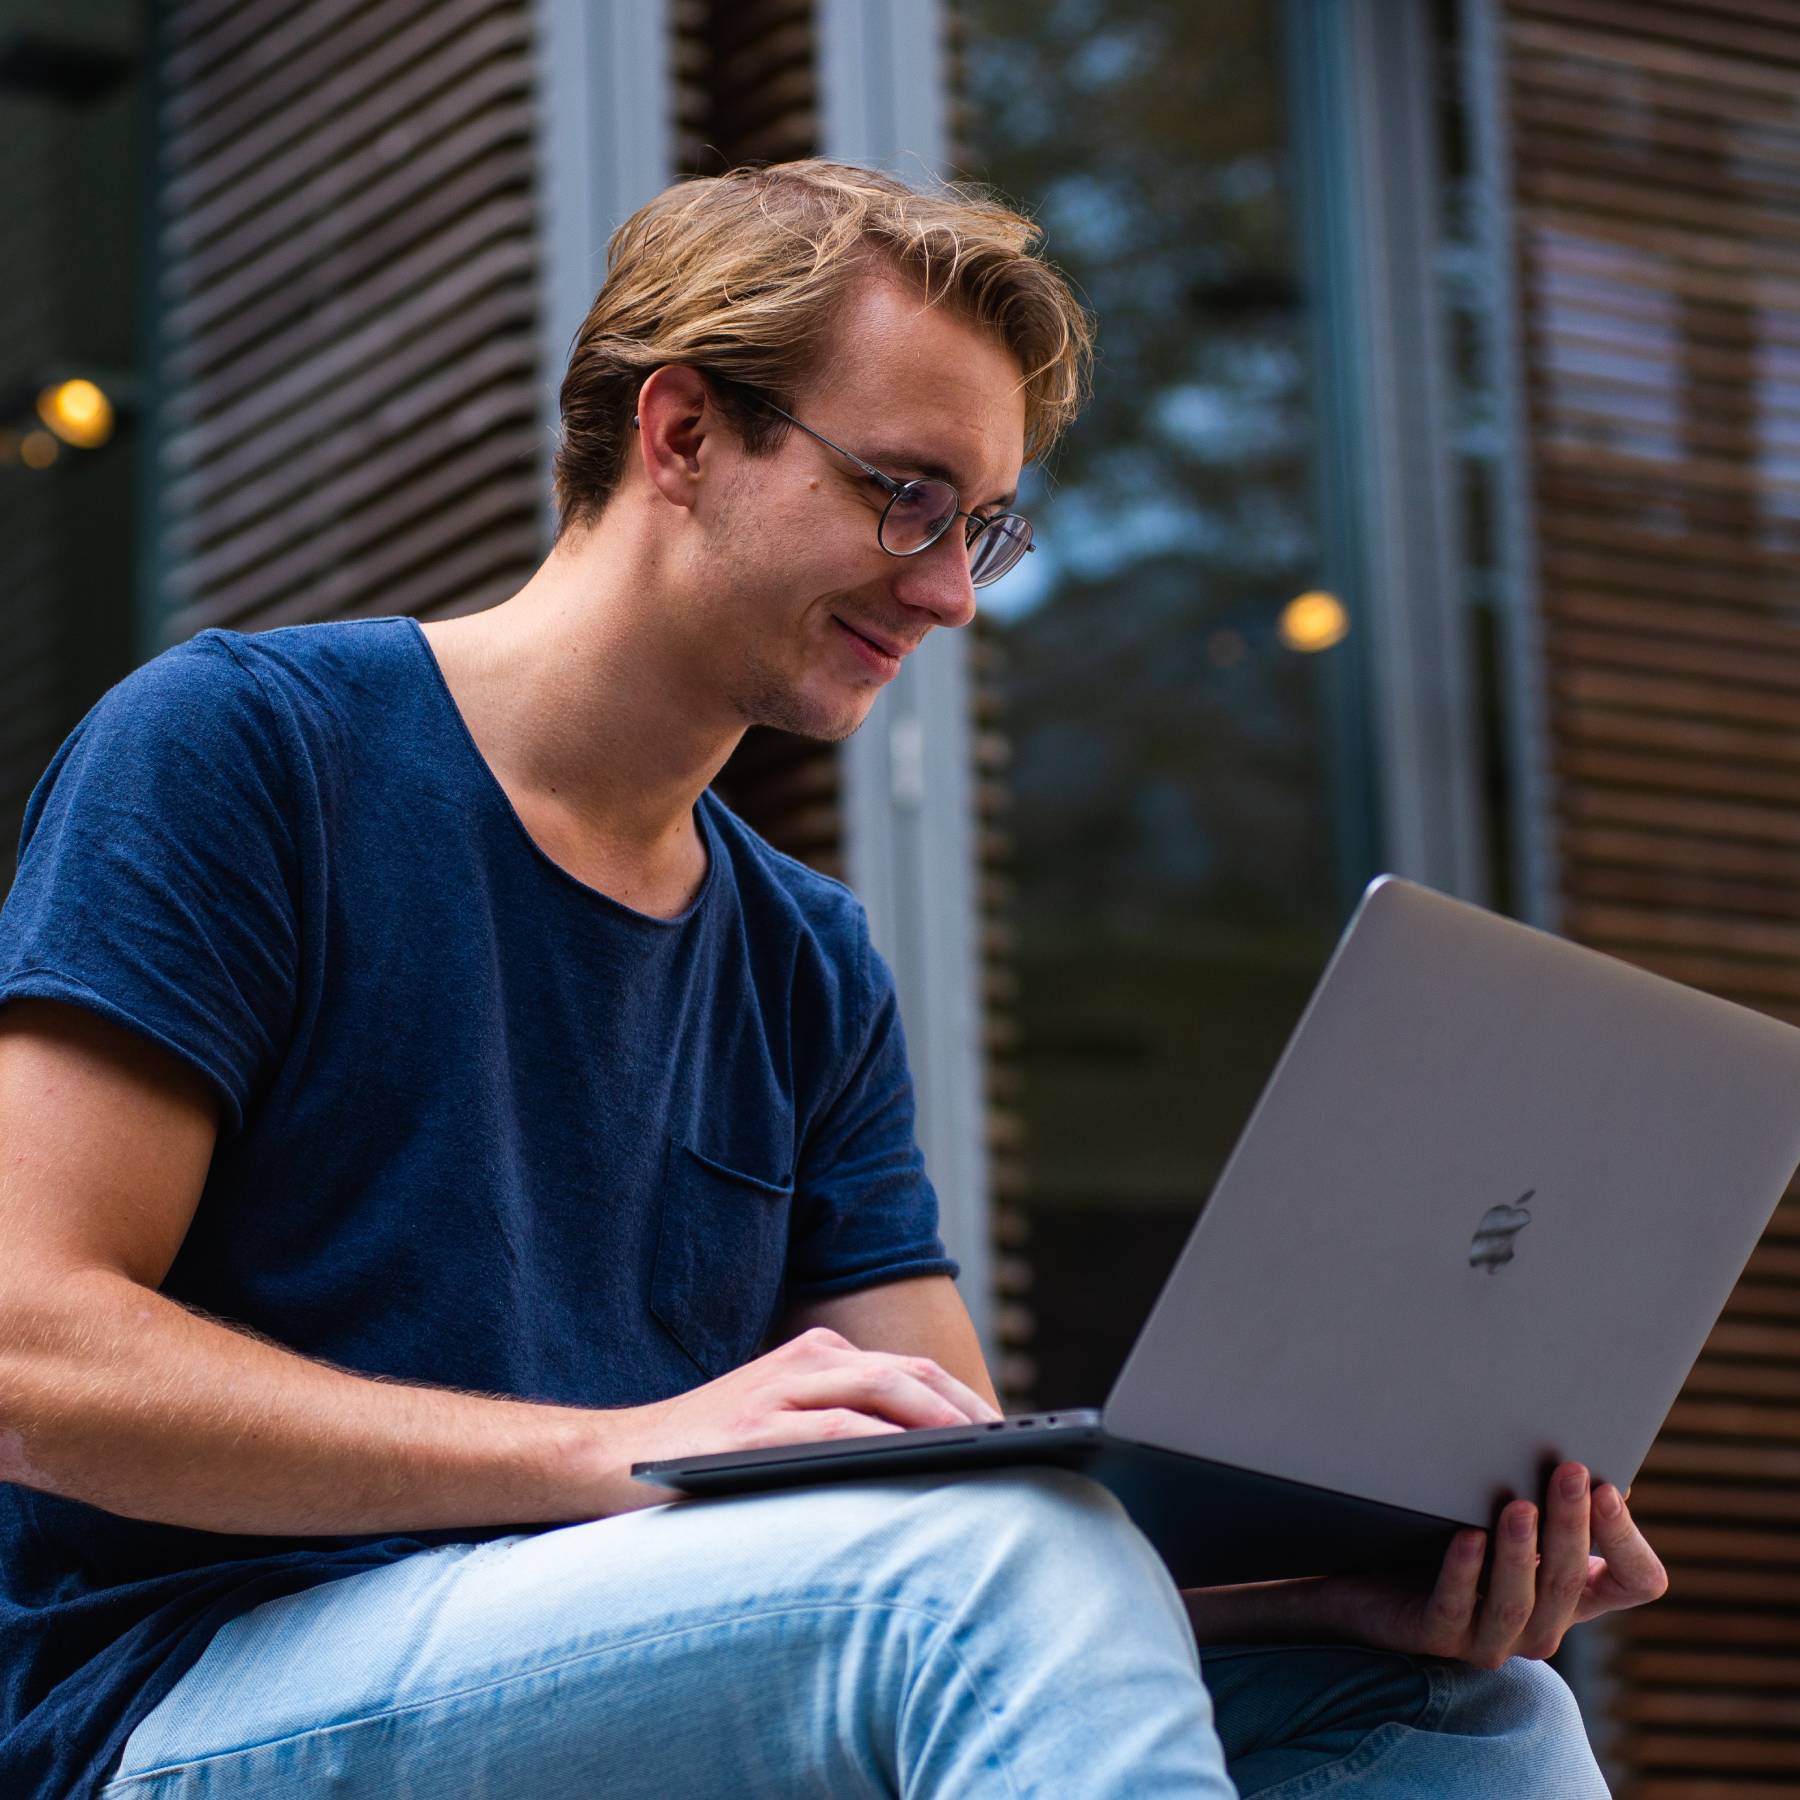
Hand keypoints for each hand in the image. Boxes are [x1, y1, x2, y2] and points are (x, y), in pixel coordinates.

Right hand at [596, 1326, 1002, 1510]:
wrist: (611, 1459)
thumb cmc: (707, 1452)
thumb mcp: (781, 1422)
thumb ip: (841, 1423)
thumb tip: (926, 1457)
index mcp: (815, 1355)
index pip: (908, 1370)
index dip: (962, 1398)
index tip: (1005, 1432)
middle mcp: (803, 1362)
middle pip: (909, 1373)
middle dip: (967, 1407)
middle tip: (1012, 1443)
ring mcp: (777, 1391)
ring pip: (882, 1389)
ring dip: (940, 1418)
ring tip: (982, 1450)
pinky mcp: (754, 1430)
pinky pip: (835, 1427)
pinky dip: (883, 1439)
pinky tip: (917, 1458)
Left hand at [1312, 1463, 1668, 1668]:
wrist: (1367, 1583)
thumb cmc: (1447, 1537)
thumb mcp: (1506, 1516)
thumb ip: (1548, 1497)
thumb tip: (1596, 1459)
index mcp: (1572, 1593)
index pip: (1634, 1581)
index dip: (1626, 1539)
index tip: (1609, 1486)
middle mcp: (1542, 1624)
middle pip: (1570, 1582)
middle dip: (1571, 1524)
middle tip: (1570, 1471)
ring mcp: (1491, 1638)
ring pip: (1518, 1603)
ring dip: (1520, 1552)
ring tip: (1518, 1505)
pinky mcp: (1436, 1638)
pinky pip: (1455, 1609)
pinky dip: (1464, 1573)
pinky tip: (1466, 1538)